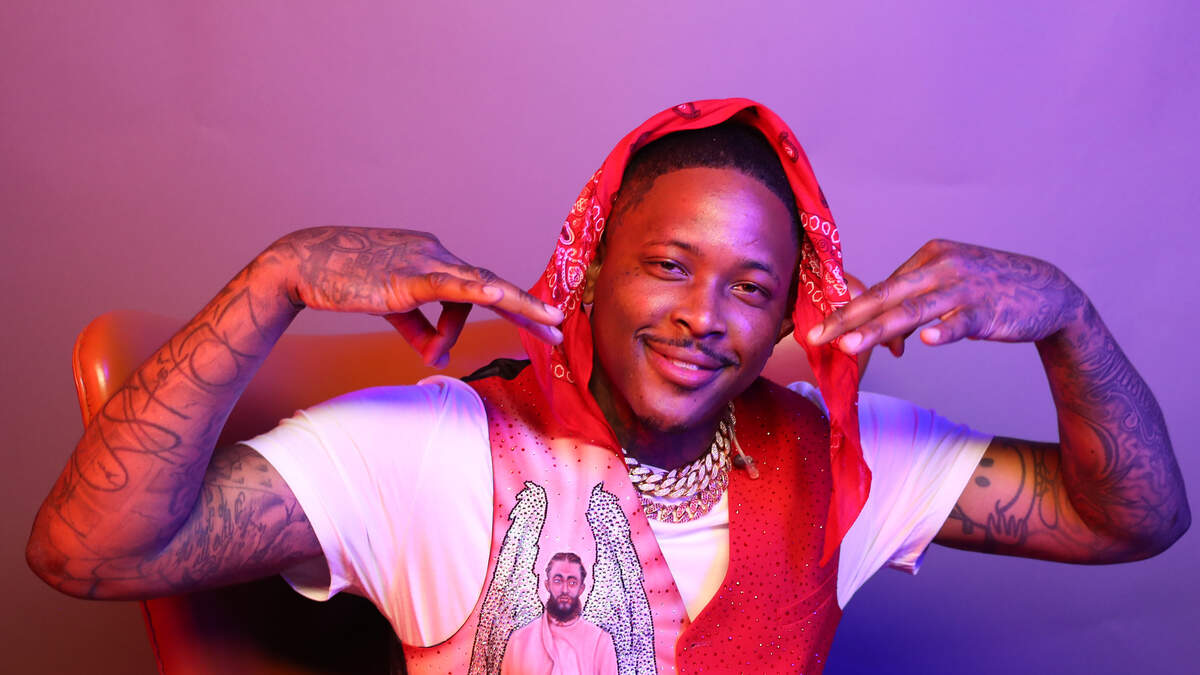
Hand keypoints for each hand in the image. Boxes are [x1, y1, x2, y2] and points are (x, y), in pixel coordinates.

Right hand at [270, 227, 562, 366]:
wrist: (302, 264)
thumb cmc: (344, 281)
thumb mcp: (390, 308)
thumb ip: (419, 330)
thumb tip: (440, 358)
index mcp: (434, 259)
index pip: (478, 287)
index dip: (512, 306)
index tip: (540, 325)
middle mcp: (436, 254)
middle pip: (492, 283)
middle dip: (528, 308)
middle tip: (559, 329)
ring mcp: (423, 261)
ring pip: (482, 284)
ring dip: (519, 306)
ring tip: (546, 326)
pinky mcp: (406, 276)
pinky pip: (449, 284)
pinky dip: (477, 291)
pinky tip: (500, 296)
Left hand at [806, 239, 1085, 355]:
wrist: (1050, 292)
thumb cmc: (989, 290)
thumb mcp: (949, 285)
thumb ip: (914, 302)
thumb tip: (879, 332)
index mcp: (929, 255)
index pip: (883, 287)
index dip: (853, 314)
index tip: (823, 331)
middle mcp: (943, 266)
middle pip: (887, 295)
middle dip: (847, 318)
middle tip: (817, 337)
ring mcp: (966, 287)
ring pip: (914, 310)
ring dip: (880, 329)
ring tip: (850, 345)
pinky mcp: (989, 310)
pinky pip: (962, 322)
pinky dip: (945, 331)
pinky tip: (927, 341)